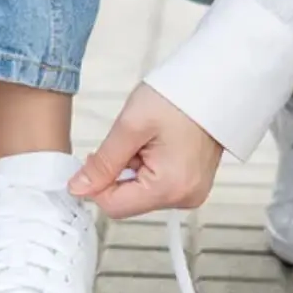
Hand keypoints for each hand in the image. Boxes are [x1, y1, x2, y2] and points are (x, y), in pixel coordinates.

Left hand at [68, 84, 221, 217]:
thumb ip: (102, 163)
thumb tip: (79, 188)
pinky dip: (149, 167)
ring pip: (140, 193)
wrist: (213, 85)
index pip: (113, 206)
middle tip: (132, 141)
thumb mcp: (130, 126)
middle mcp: (185, 197)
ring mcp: (192, 193)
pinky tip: (159, 145)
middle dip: (120, 172)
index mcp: (170, 187)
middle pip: (128, 201)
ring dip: (134, 168)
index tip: (99, 155)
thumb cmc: (179, 98)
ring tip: (150, 140)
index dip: (96, 183)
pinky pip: (157, 185)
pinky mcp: (193, 184)